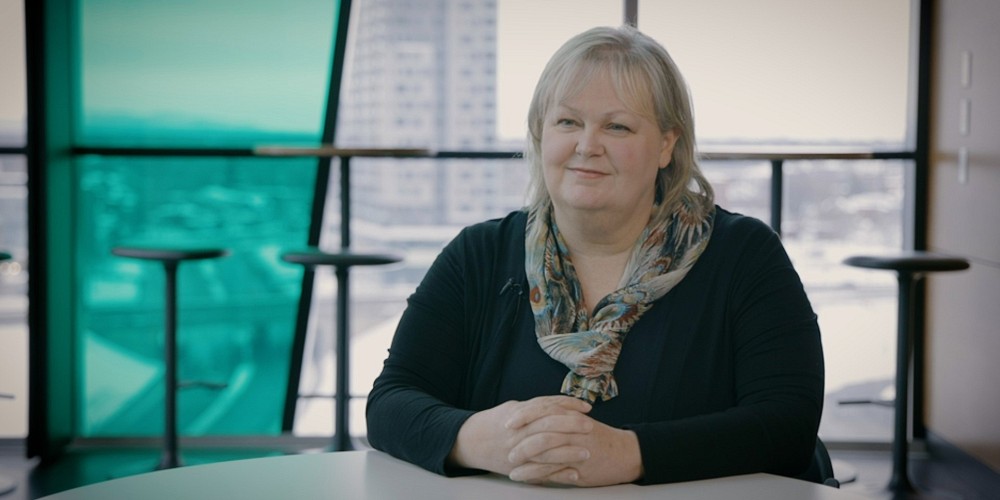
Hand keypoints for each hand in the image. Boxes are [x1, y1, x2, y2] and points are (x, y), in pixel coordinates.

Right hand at [448, 395, 592, 476]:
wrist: (471, 443)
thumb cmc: (495, 422)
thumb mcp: (512, 408)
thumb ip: (535, 407)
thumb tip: (561, 404)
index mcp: (518, 416)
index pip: (547, 408)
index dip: (568, 406)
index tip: (586, 408)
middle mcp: (518, 433)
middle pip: (548, 427)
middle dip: (571, 426)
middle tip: (590, 426)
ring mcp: (518, 453)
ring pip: (546, 452)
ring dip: (568, 453)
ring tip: (587, 452)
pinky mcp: (519, 469)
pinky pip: (541, 473)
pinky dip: (558, 474)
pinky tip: (574, 474)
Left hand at [506, 411, 643, 486]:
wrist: (627, 453)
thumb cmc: (600, 438)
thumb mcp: (580, 423)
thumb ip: (560, 420)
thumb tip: (533, 421)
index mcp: (572, 415)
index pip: (543, 410)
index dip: (523, 415)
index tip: (507, 421)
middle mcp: (573, 429)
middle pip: (541, 430)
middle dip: (520, 439)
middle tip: (505, 445)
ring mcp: (576, 448)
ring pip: (545, 451)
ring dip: (524, 458)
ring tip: (510, 465)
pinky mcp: (579, 466)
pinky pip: (552, 470)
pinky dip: (534, 474)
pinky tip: (523, 477)